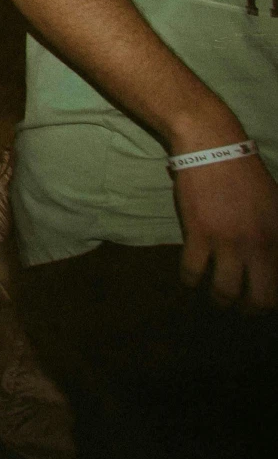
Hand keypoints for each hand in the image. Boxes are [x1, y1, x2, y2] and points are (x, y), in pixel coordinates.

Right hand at [174, 147, 277, 311]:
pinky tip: (190, 279)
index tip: (261, 299)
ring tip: (216, 298)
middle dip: (250, 309)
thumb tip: (273, 261)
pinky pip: (192, 271)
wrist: (213, 149)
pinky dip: (190, 280)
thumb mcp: (277, 206)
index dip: (271, 299)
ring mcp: (227, 242)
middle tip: (242, 308)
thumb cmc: (247, 176)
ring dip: (219, 300)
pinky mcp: (198, 234)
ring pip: (224, 291)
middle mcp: (257, 246)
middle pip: (258, 298)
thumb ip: (277, 236)